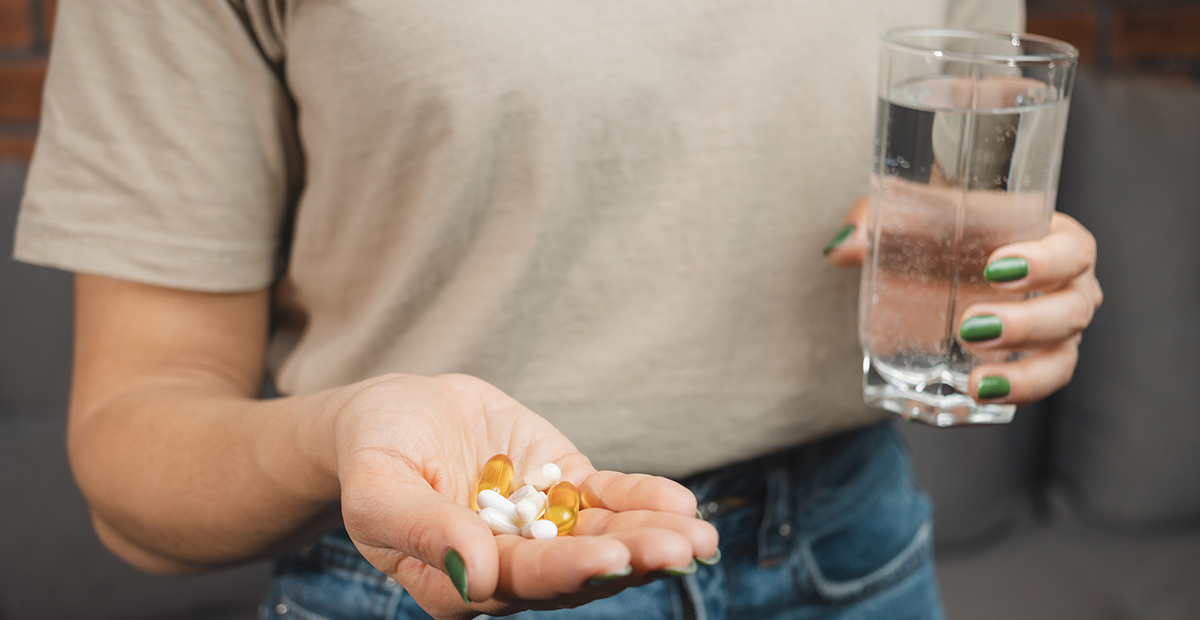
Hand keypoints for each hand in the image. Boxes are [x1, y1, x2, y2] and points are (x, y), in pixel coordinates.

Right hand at [331, 373, 718, 618]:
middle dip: (630, 560)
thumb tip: (480, 577)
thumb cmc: (373, 455)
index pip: (521, 584)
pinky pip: (609, 499)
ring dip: (652, 538)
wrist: (394, 414)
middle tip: (679, 551)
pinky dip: (643, 500)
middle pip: (578, 570)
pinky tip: (681, 505)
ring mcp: (543, 526)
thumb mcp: (377, 490)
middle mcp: (511, 566)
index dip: (567, 573)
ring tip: (698, 536)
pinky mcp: (565, 487)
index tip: (611, 559)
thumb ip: (423, 531)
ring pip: (605, 538)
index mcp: (460, 583)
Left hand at [824, 197, 1102, 405]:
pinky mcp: (1031, 365)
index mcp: (1053, 237)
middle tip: (969, 327)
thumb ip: (874, 220)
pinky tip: (969, 399)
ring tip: (973, 384)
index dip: (1046, 261)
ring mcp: (1054, 332)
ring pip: (1060, 359)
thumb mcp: (908, 215)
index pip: (1073, 248)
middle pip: (1071, 310)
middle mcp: (1067, 287)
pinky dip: (1009, 397)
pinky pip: (1035, 389)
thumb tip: (840, 247)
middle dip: (1026, 323)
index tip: (995, 267)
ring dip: (1024, 375)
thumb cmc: (936, 226)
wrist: (933, 260)